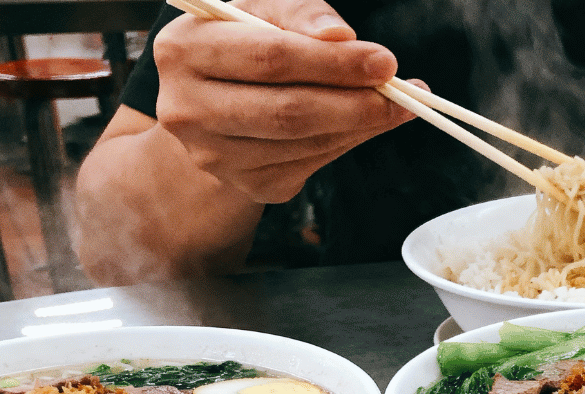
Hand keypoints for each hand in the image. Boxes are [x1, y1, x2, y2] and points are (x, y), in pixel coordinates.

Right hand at [153, 0, 414, 203]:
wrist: (213, 105)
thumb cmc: (243, 46)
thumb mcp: (261, 11)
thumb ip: (299, 13)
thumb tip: (340, 35)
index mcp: (183, 50)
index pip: (270, 59)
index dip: (333, 63)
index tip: (384, 62)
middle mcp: (187, 110)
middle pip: (287, 111)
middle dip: (354, 102)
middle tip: (401, 92)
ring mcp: (216, 156)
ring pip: (305, 143)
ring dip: (361, 125)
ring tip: (396, 105)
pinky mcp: (249, 186)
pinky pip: (313, 165)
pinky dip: (347, 142)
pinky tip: (366, 124)